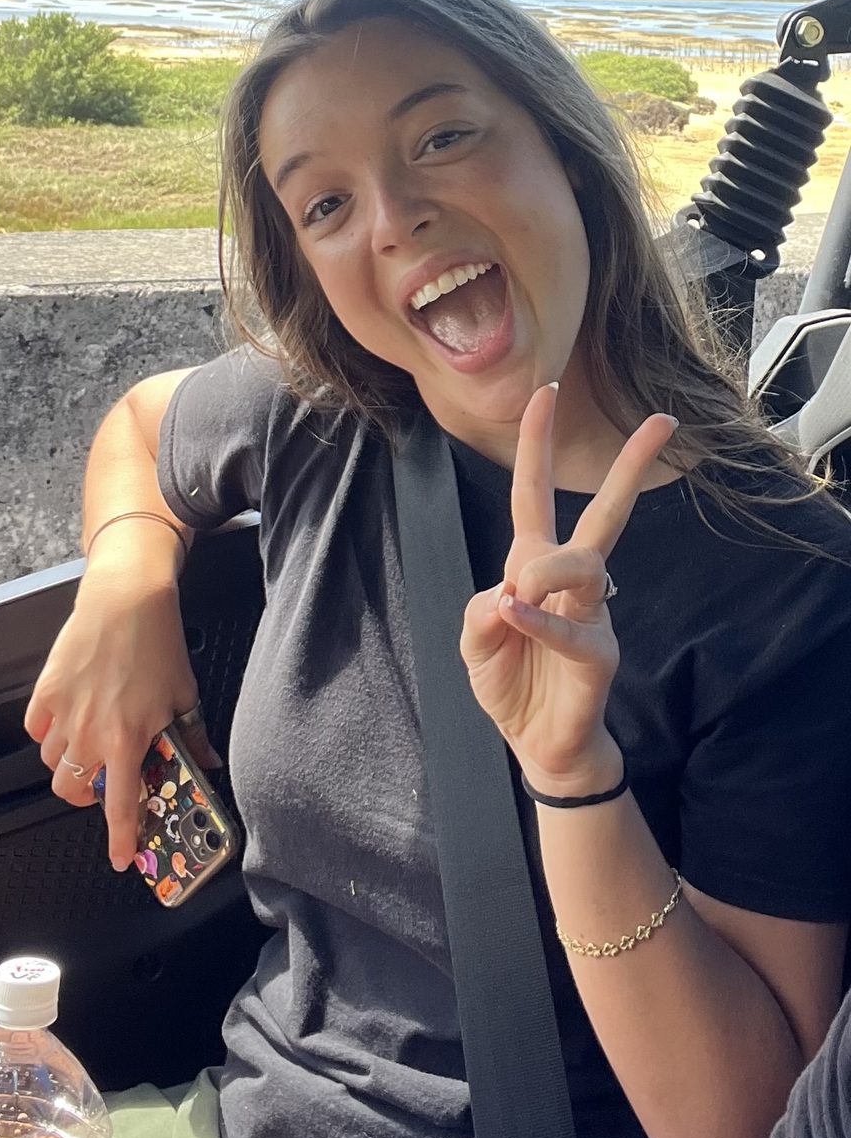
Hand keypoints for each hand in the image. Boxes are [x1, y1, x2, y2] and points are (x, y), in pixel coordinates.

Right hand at [24, 552, 219, 869]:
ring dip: (70, 763)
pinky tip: (67, 720)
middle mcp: (90, 733)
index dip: (121, 840)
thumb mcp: (185, 693)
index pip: (120, 807)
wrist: (126, 597)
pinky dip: (48, 734)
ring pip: (52, 764)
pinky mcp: (45, 691)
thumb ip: (193, 737)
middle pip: (71, 791)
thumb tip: (207, 762)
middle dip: (87, 796)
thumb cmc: (156, 640)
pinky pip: (36, 730)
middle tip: (105, 782)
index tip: (122, 857)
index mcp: (127, 739)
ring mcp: (63, 713)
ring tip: (90, 744)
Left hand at [459, 384, 675, 793]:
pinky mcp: (599, 653)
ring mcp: (592, 613)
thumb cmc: (511, 681)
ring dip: (543, 570)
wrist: (538, 745)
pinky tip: (513, 611)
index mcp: (534, 563)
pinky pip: (567, 626)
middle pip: (604, 512)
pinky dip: (536, 618)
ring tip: (518, 590)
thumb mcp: (476, 639)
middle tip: (663, 422)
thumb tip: (508, 590)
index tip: (546, 392)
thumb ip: (480, 610)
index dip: (536, 444)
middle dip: (631, 466)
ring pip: (581, 564)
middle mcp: (570, 580)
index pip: (534, 494)